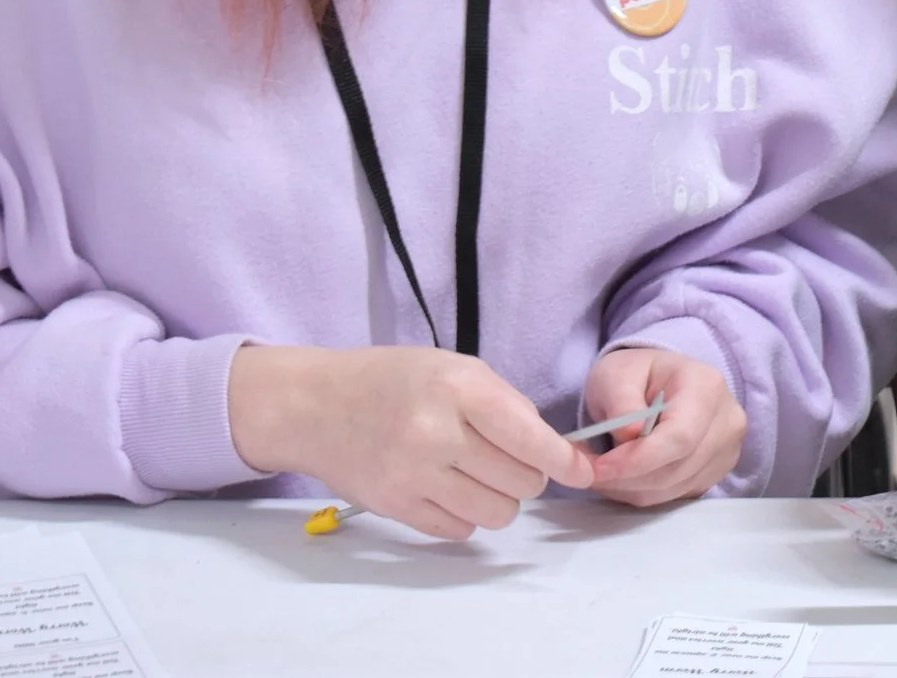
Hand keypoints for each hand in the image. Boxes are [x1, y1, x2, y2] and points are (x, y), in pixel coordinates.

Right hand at [228, 344, 591, 540]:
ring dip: (501, 500)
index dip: (564, 461)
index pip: (529, 438)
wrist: (315, 405)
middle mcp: (437, 434)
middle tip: (508, 460)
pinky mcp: (395, 508)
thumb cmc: (393, 380)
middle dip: (528, 475)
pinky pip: (459, 529)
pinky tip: (449, 489)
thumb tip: (553, 449)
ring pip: (497, 513)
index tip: (582, 471)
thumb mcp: (454, 368)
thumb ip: (505, 405)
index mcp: (458, 389)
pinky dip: (466, 514)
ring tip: (480, 476)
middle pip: (521, 482)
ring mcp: (413, 476)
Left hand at [582, 346, 746, 505]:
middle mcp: (727, 421)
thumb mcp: (617, 373)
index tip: (599, 468)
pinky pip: (675, 496)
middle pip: (676, 468)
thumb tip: (630, 436)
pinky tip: (624, 475)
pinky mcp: (716, 473)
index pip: (679, 437)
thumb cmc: (637, 375)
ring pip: (672, 488)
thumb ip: (621, 401)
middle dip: (626, 477)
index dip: (638, 459)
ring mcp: (726, 450)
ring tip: (601, 472)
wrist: (659, 384)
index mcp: (706, 386)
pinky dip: (642, 492)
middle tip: (588, 473)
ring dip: (629, 488)